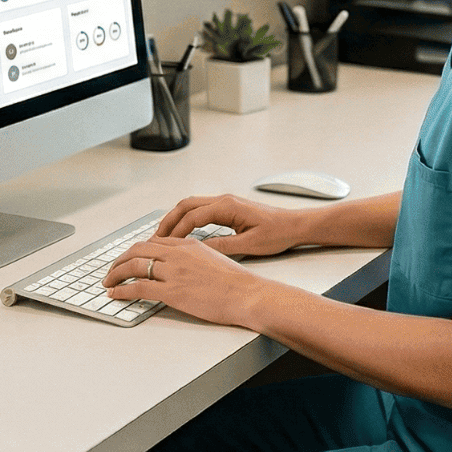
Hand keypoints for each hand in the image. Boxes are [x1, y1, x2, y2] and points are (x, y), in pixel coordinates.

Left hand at [102, 232, 269, 327]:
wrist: (248, 294)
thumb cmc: (237, 282)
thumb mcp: (213, 258)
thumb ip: (193, 256)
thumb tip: (182, 263)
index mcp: (187, 245)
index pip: (153, 242)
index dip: (137, 250)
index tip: (129, 257)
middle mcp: (177, 254)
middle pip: (137, 250)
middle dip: (119, 259)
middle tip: (112, 269)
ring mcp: (173, 272)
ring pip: (133, 266)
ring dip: (115, 274)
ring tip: (108, 282)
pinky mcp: (172, 291)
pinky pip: (138, 287)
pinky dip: (122, 290)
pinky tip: (115, 294)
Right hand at [155, 193, 312, 257]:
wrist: (296, 225)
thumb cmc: (278, 233)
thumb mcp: (250, 245)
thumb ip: (222, 246)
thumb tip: (198, 250)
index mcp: (227, 207)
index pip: (192, 217)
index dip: (176, 231)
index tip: (165, 245)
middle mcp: (223, 200)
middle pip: (185, 206)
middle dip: (168, 221)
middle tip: (155, 238)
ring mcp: (224, 202)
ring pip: (190, 205)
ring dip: (175, 218)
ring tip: (164, 235)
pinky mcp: (227, 208)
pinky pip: (199, 210)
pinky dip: (186, 219)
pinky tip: (183, 231)